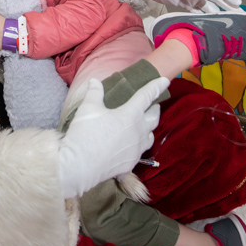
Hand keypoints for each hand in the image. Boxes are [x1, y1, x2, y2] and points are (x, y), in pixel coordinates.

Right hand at [58, 78, 168, 197]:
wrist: (80, 165)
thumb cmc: (85, 133)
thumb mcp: (88, 108)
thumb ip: (94, 93)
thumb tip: (95, 82)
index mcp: (130, 114)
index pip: (147, 96)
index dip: (156, 86)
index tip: (165, 80)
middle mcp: (138, 132)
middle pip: (154, 118)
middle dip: (155, 108)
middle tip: (152, 104)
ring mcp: (136, 149)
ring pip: (150, 137)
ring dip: (149, 128)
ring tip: (143, 125)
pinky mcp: (131, 163)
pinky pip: (139, 151)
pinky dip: (138, 144)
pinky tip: (130, 145)